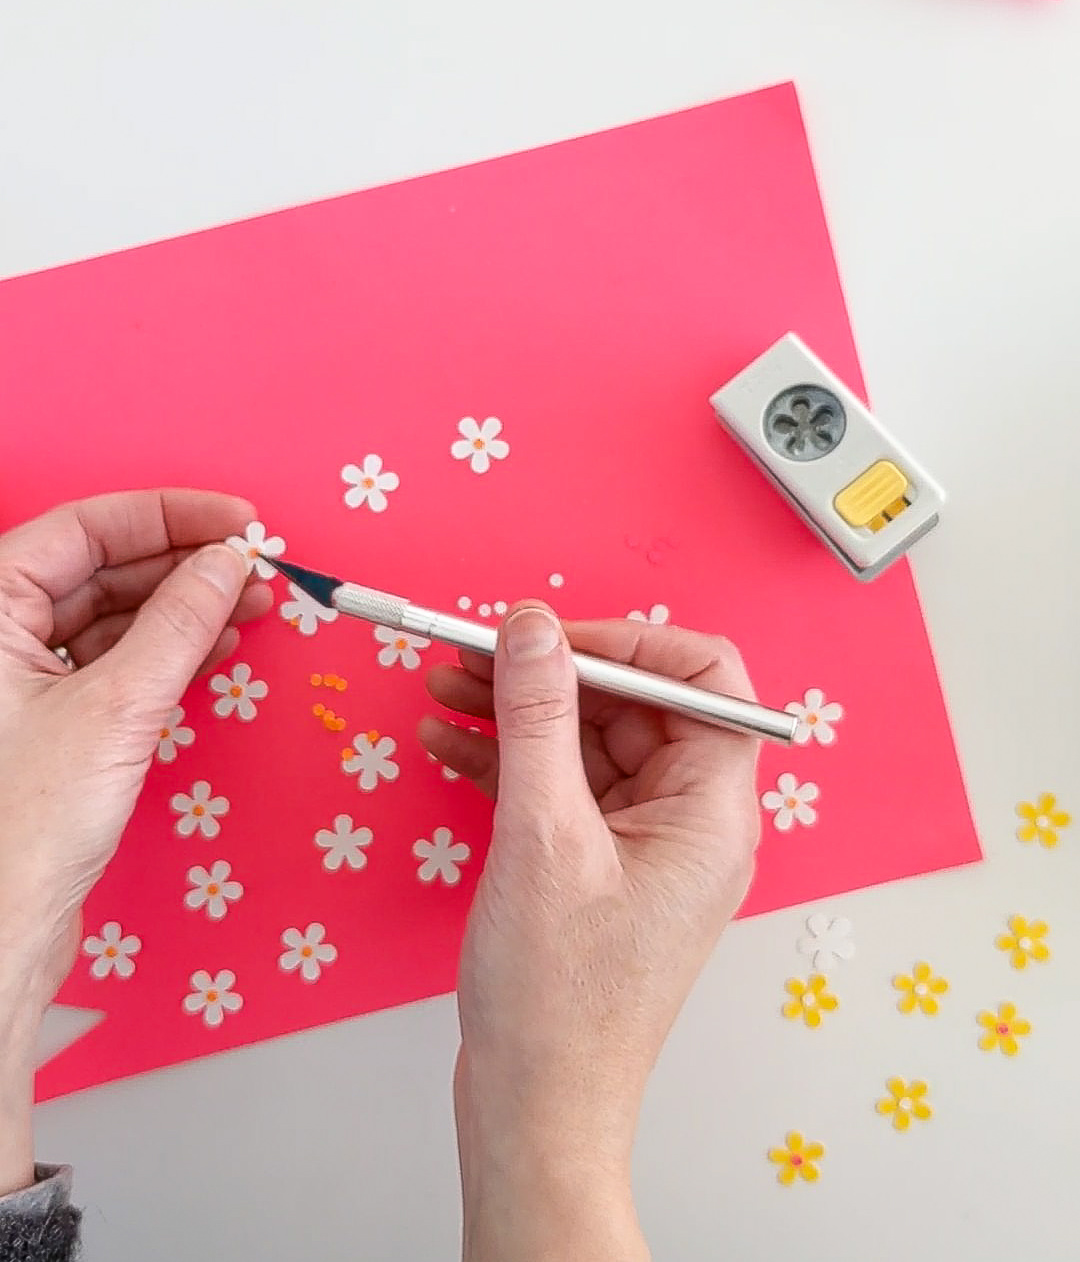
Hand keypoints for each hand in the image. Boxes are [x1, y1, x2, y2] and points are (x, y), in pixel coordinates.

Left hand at [0, 491, 270, 1195]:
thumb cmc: (21, 830)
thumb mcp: (116, 708)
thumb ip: (178, 623)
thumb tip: (227, 561)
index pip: (82, 529)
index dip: (167, 516)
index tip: (238, 521)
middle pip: (97, 569)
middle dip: (183, 565)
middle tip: (256, 565)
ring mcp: (15, 683)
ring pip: (108, 617)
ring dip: (182, 609)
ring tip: (252, 605)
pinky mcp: (44, 726)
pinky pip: (111, 664)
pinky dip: (166, 653)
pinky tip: (216, 647)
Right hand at [422, 606, 759, 1261]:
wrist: (536, 1111)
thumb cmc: (560, 998)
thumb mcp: (543, 836)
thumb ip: (537, 717)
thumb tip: (532, 627)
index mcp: (711, 810)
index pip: (704, 681)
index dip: (629, 642)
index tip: (551, 637)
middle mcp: (688, 821)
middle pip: (632, 705)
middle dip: (550, 673)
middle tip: (472, 651)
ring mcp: (641, 846)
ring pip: (586, 742)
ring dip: (516, 711)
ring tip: (443, 684)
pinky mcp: (595, 868)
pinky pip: (559, 787)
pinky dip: (505, 760)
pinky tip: (447, 741)